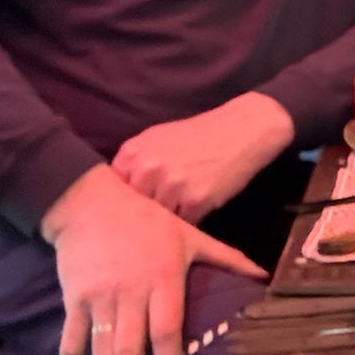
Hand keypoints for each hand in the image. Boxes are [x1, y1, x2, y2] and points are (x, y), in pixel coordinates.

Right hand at [41, 166, 265, 354]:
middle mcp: (130, 294)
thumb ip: (227, 258)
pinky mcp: (73, 300)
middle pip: (131, 354)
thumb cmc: (146, 222)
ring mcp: (99, 299)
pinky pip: (70, 342)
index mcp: (163, 280)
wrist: (90, 204)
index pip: (166, 333)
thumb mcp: (190, 235)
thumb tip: (264, 277)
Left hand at [109, 92, 294, 223]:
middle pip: (132, 209)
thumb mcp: (157, 138)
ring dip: (166, 222)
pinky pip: (183, 224)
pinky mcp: (195, 200)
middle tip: (158, 213)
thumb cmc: (199, 135)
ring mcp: (171, 185)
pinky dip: (189, 221)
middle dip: (143, 214)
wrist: (243, 130)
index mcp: (133, 152)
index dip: (121, 202)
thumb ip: (134, 162)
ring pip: (156, 220)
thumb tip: (114, 192)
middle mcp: (148, 168)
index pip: (111, 192)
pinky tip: (198, 208)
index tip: (132, 207)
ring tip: (178, 212)